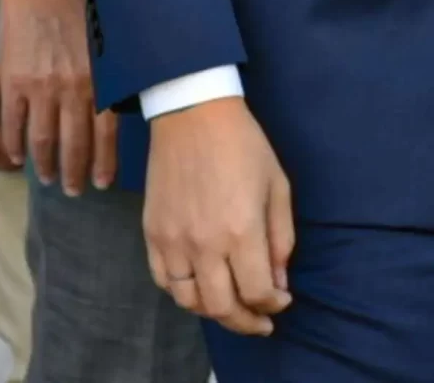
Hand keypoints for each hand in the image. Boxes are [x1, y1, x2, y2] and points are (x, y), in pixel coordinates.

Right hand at [0, 0, 114, 192]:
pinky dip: (15, 144)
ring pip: (42, 140)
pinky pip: (14, 123)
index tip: (101, 183)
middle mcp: (71, 89)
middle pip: (73, 144)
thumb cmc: (77, 9)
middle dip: (74, 173)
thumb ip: (109, 79)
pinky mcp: (13, 81)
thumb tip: (116, 113)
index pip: (105, 135)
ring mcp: (40, 87)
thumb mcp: (103, 45)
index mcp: (98, 80)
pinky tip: (17, 156)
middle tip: (74, 191)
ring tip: (48, 179)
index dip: (103, 163)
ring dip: (45, 165)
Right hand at [142, 98, 294, 335]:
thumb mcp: (277, 186)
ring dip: (213, 311)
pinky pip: (163, 280)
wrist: (192, 111)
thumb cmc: (243, 144)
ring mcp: (173, 240)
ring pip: (190, 301)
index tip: (281, 300)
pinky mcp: (152, 232)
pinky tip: (198, 287)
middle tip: (260, 321)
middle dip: (247, 322)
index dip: (272, 305)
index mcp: (241, 230)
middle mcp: (205, 243)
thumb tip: (278, 282)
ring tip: (229, 305)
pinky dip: (182, 293)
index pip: (256, 292)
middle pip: (223, 307)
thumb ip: (281, 239)